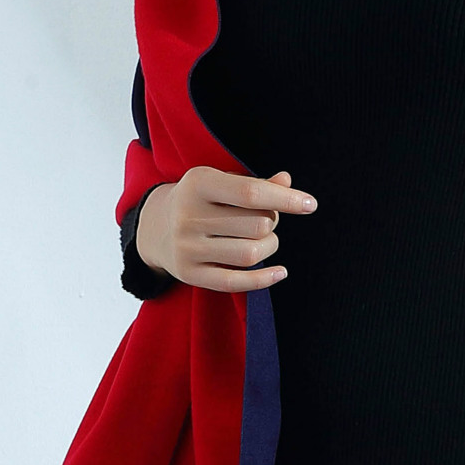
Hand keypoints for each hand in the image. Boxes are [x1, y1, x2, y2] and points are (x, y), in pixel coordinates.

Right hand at [135, 168, 315, 292]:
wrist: (155, 226)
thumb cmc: (201, 200)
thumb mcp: (223, 182)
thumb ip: (257, 183)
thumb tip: (287, 182)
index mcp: (197, 183)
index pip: (251, 192)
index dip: (285, 199)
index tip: (310, 204)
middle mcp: (188, 216)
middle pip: (256, 224)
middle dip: (273, 222)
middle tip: (268, 219)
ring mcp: (186, 247)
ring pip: (251, 253)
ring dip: (270, 246)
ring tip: (265, 240)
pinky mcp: (189, 274)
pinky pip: (235, 282)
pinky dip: (264, 279)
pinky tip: (280, 271)